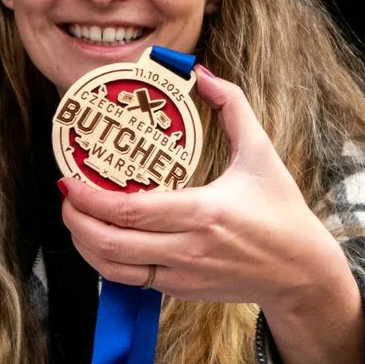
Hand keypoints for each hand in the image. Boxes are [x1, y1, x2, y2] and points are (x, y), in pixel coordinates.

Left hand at [57, 67, 364, 363]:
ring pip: (112, 268)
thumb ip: (232, 107)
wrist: (300, 271)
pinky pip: (129, 280)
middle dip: (75, 220)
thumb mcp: (261, 153)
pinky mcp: (179, 291)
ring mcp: (181, 274)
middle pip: (110, 242)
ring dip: (84, 244)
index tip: (69, 180)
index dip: (89, 198)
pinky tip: (99, 239)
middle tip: (65, 195)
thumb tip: (202, 72)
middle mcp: (187, 248)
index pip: (128, 211)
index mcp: (203, 212)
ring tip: (74, 217)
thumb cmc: (280, 211)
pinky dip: (105, 262)